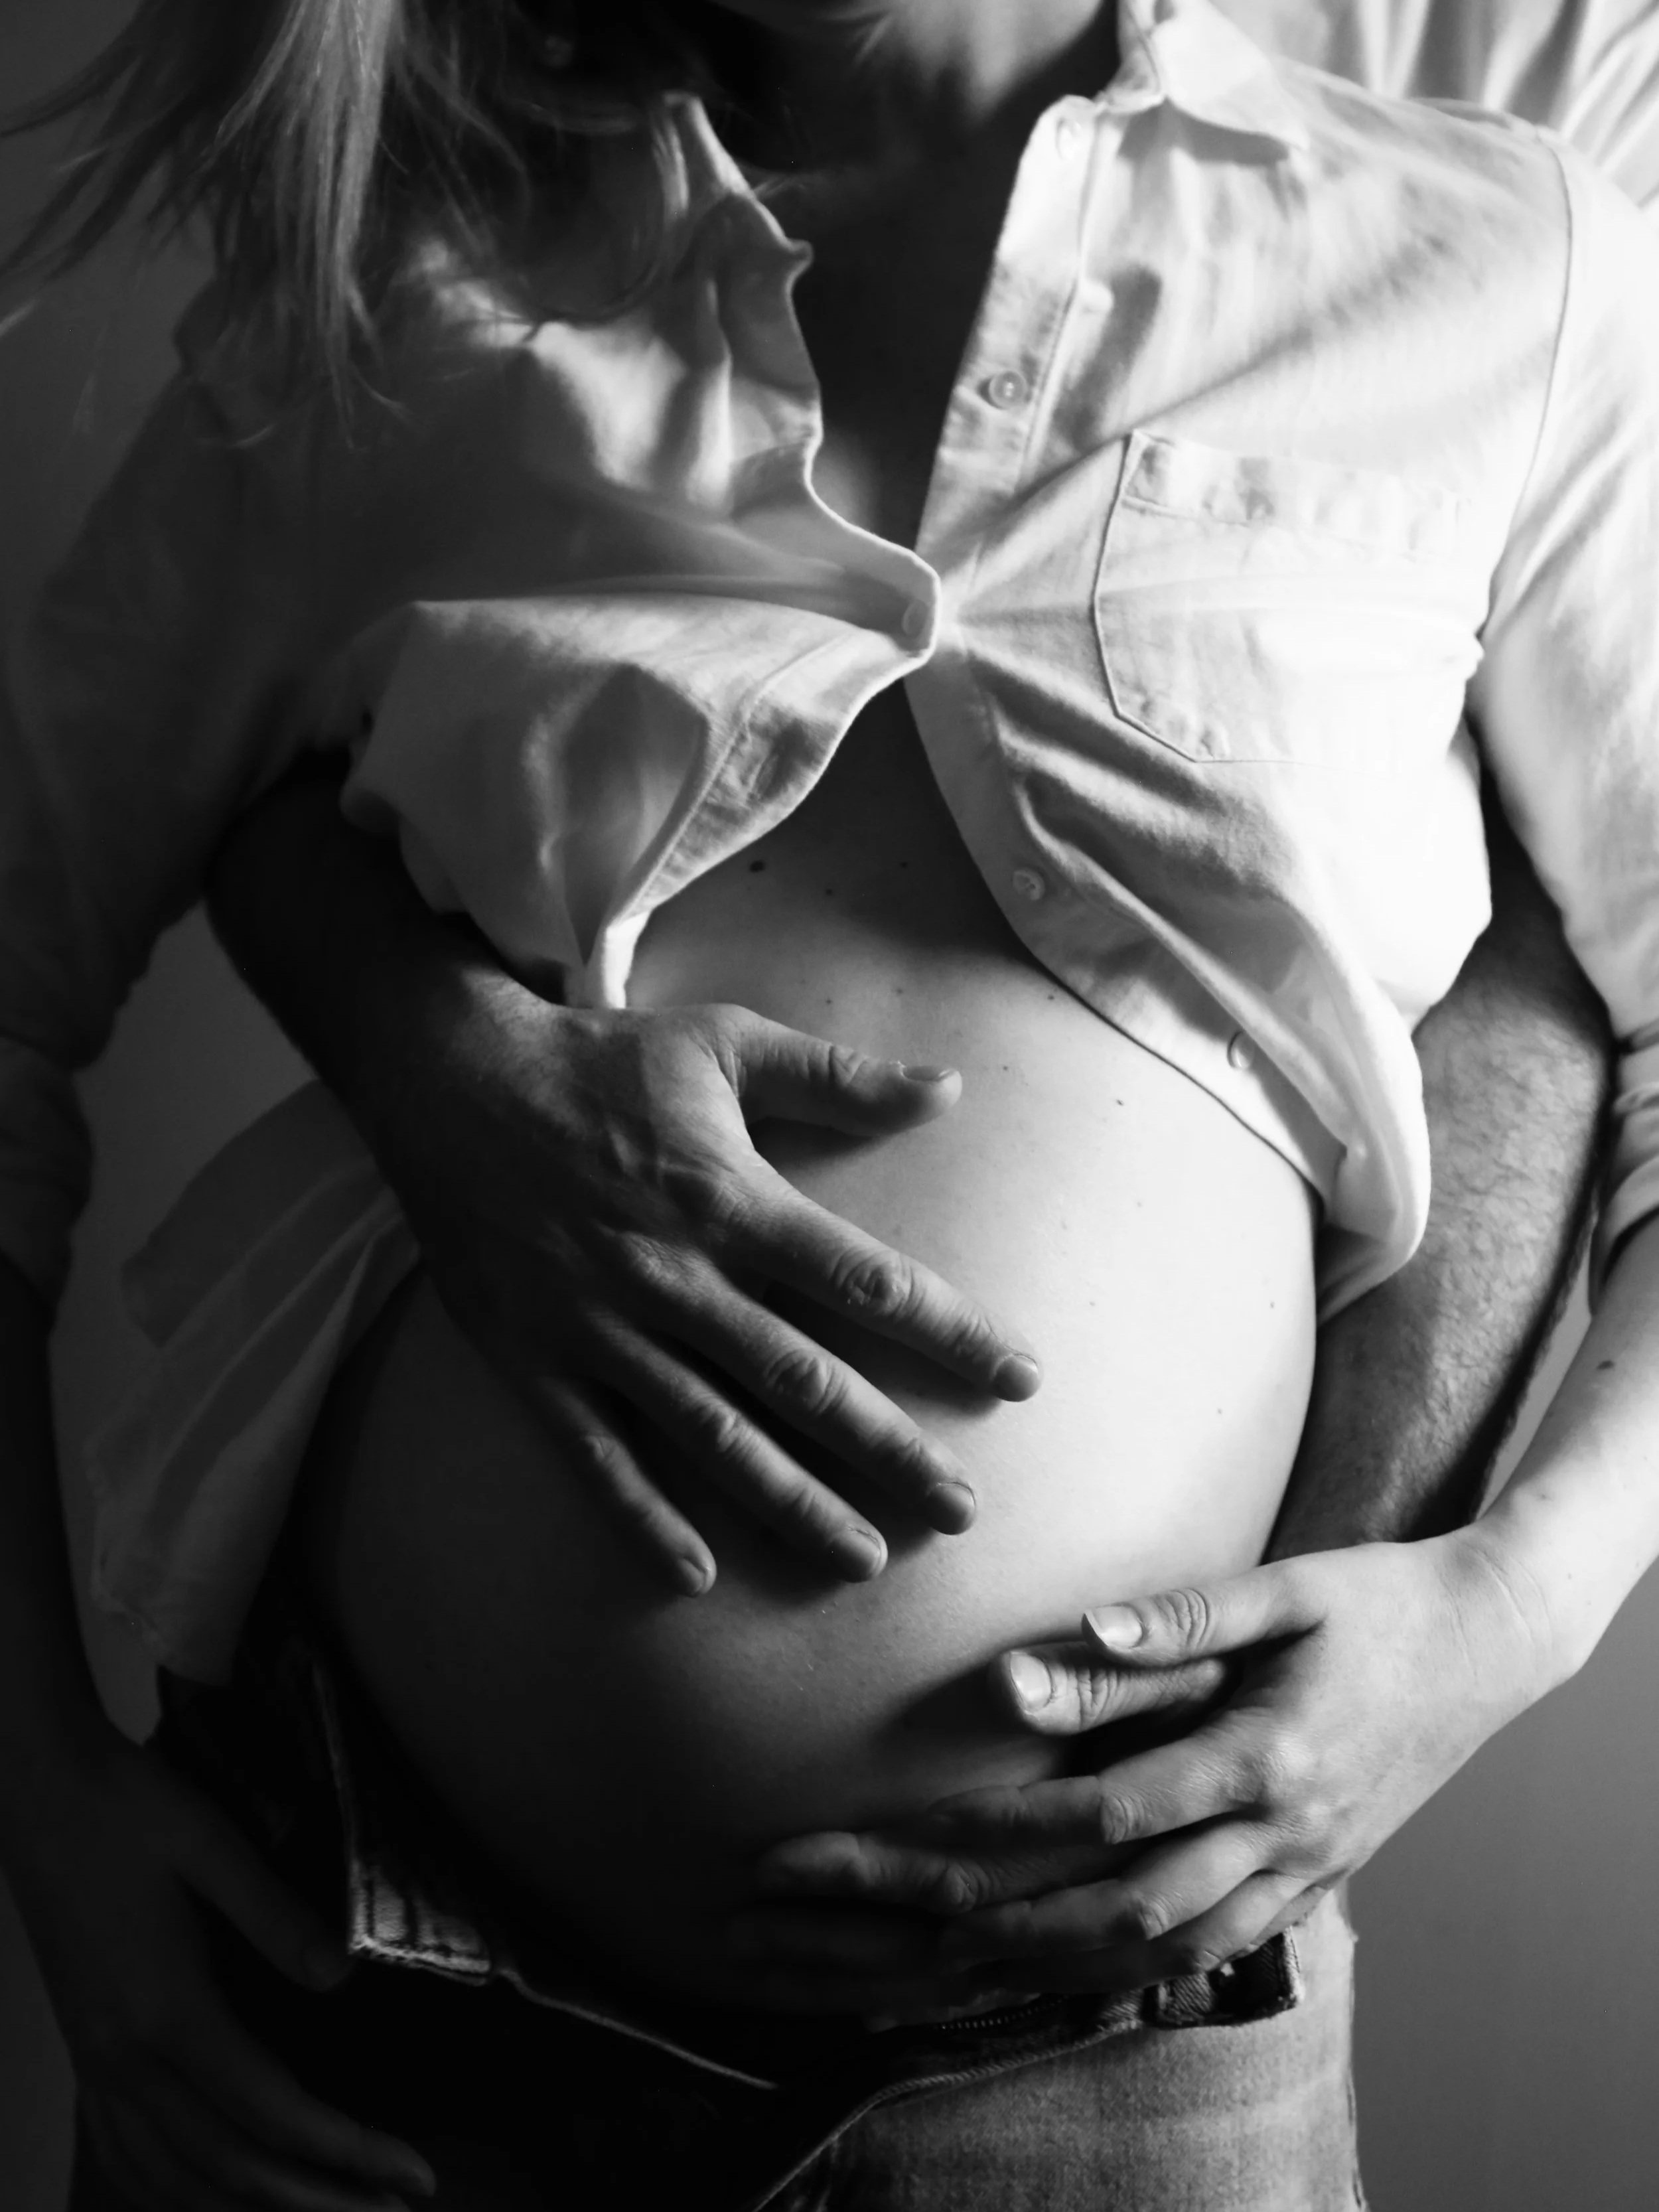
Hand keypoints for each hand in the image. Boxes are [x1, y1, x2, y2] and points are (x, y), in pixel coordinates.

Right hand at [4, 1730, 434, 2210]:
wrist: (38, 1791)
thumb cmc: (128, 1808)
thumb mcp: (212, 1843)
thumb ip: (276, 1916)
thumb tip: (339, 1982)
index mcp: (168, 2010)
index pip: (273, 2111)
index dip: (347, 2151)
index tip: (412, 2173)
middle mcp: (127, 2055)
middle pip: (230, 2165)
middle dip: (317, 2200)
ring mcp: (98, 2061)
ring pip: (175, 2176)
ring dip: (252, 2211)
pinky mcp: (85, 2049)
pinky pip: (123, 2153)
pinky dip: (172, 2194)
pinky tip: (206, 2202)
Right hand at [385, 989, 1038, 1591]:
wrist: (449, 1078)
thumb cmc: (602, 1061)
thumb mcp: (726, 1045)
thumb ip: (840, 1077)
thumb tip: (951, 1086)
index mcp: (732, 1201)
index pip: (865, 1281)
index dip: (950, 1333)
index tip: (1019, 1378)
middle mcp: (676, 1277)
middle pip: (804, 1381)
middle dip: (890, 1452)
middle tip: (962, 1511)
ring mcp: (603, 1328)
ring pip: (713, 1435)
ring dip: (792, 1502)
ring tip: (863, 1558)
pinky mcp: (537, 1361)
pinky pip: (597, 1456)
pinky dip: (644, 1517)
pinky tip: (698, 1573)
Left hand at [734, 1530, 1555, 1997]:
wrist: (1491, 1641)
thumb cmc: (1377, 1601)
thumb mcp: (1283, 1591)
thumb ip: (1169, 1623)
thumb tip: (1054, 1644)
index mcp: (1266, 1757)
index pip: (1100, 1815)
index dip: (990, 1835)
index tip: (887, 1839)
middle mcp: (1280, 1836)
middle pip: (1106, 1907)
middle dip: (971, 1918)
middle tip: (858, 1913)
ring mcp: (1299, 1872)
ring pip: (1150, 1950)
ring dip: (1032, 1961)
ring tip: (919, 1958)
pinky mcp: (1308, 1885)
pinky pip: (1200, 1951)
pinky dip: (1117, 1969)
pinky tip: (1049, 1967)